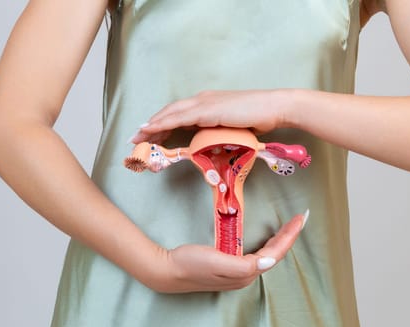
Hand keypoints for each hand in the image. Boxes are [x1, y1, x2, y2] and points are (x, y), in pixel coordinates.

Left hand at [128, 89, 293, 144]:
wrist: (274, 108)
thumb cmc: (260, 118)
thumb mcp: (233, 127)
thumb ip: (219, 131)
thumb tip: (211, 143)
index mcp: (208, 102)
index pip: (180, 112)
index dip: (163, 122)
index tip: (150, 133)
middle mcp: (202, 99)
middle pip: (170, 111)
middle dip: (151, 124)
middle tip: (135, 137)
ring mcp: (204, 103)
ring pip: (170, 113)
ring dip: (152, 125)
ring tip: (137, 136)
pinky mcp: (207, 110)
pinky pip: (179, 117)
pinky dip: (162, 122)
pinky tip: (150, 128)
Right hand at [148, 210, 308, 292]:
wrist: (168, 271)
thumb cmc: (191, 264)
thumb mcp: (218, 262)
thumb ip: (244, 265)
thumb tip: (268, 263)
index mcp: (245, 273)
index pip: (275, 254)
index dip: (289, 237)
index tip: (300, 219)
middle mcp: (245, 275)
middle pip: (274, 254)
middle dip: (288, 237)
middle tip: (300, 219)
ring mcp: (237, 272)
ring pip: (266, 255)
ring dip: (280, 240)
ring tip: (290, 227)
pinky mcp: (229, 266)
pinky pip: (256, 254)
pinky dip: (267, 244)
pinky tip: (268, 238)